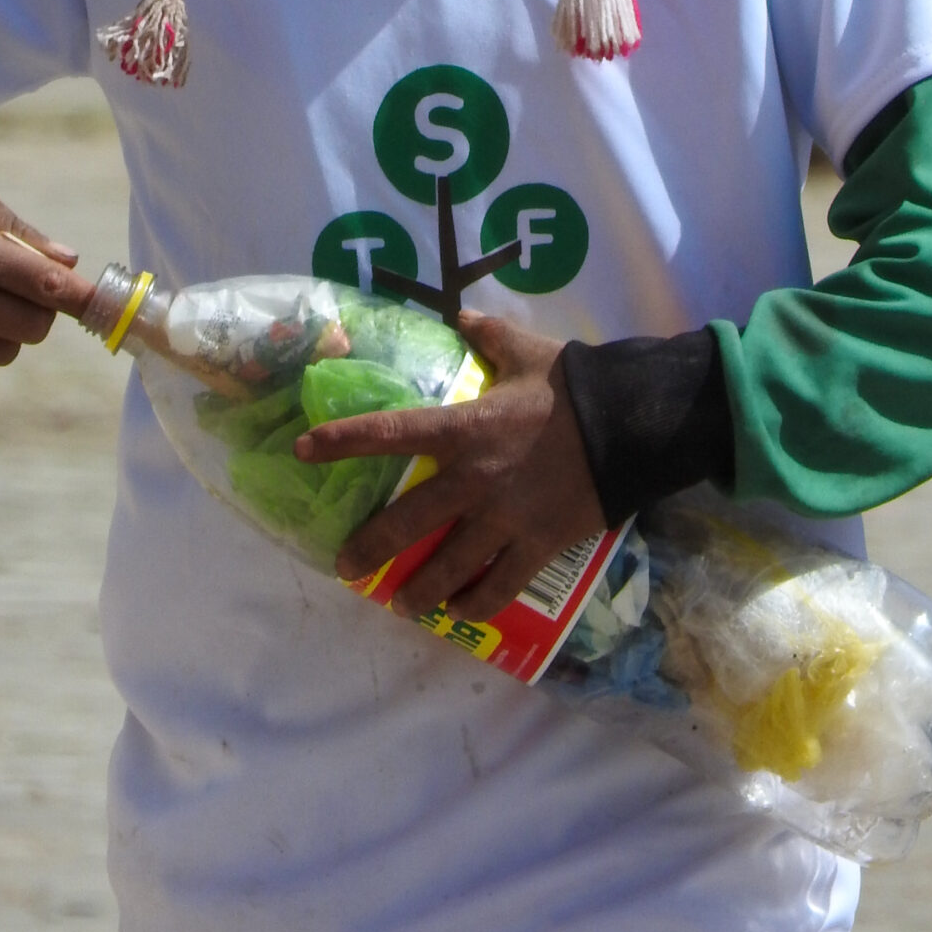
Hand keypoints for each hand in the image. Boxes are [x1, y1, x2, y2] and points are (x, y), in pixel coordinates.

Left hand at [294, 309, 605, 621]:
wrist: (629, 424)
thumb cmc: (571, 385)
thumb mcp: (525, 349)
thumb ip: (486, 334)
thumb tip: (461, 318)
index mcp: (463, 427)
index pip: (389, 432)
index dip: (342, 441)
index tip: (303, 451)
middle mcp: (473, 479)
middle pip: (407, 523)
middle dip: (370, 549)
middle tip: (346, 567)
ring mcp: (504, 519)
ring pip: (449, 567)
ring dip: (420, 591)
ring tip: (402, 605)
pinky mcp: (537, 544)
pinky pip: (499, 586)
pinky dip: (477, 604)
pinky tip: (462, 614)